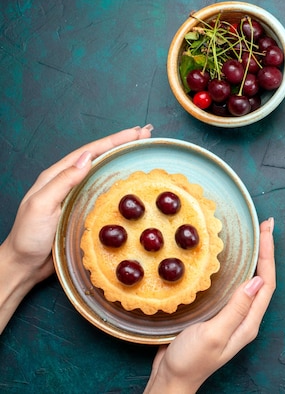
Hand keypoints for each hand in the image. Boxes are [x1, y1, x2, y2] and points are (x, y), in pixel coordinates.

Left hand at [0, 125, 152, 332]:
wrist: (24, 264)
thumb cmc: (28, 236)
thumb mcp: (41, 206)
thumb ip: (62, 181)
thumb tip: (87, 159)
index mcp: (56, 176)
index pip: (90, 152)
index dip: (114, 140)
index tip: (136, 133)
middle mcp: (68, 182)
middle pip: (99, 156)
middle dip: (122, 143)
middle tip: (146, 134)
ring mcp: (77, 195)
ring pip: (103, 171)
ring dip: (123, 158)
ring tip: (142, 149)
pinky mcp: (83, 210)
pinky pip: (105, 190)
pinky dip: (119, 180)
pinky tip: (130, 180)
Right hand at [144, 217, 275, 393]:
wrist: (171, 379)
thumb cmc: (190, 362)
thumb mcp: (214, 334)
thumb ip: (236, 309)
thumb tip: (256, 281)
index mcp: (248, 323)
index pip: (266, 283)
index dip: (268, 254)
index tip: (267, 231)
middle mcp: (244, 318)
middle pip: (261, 278)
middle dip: (265, 251)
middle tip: (264, 226)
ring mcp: (231, 316)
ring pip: (247, 281)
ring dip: (252, 258)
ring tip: (252, 236)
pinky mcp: (217, 314)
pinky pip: (231, 286)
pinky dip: (234, 269)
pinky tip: (228, 260)